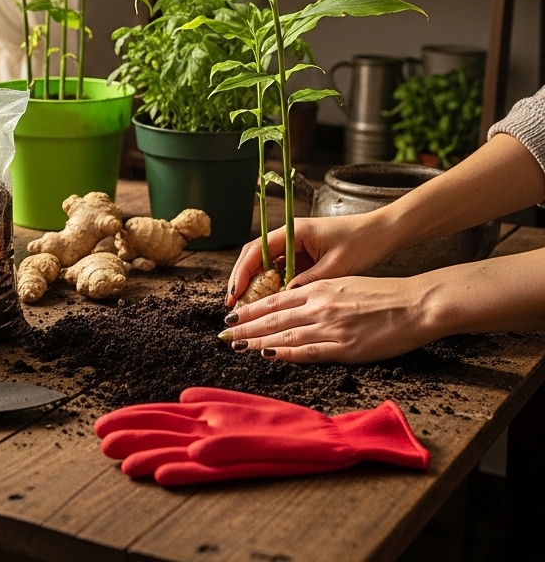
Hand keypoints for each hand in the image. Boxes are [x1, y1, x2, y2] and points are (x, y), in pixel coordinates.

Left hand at [221, 275, 434, 363]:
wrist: (415, 304)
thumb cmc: (384, 294)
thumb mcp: (345, 283)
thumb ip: (319, 293)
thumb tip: (297, 301)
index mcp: (319, 288)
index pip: (276, 299)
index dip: (252, 309)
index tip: (233, 316)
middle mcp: (319, 305)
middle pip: (273, 317)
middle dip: (245, 327)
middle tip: (223, 335)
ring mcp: (330, 326)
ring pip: (284, 333)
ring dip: (256, 341)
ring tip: (236, 346)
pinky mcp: (344, 346)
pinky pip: (307, 351)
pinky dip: (285, 353)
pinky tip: (268, 355)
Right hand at [227, 210, 399, 306]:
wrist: (383, 232)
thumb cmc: (362, 242)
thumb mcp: (335, 265)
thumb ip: (309, 281)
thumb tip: (285, 297)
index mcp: (293, 232)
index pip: (256, 251)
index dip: (242, 273)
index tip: (234, 294)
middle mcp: (289, 237)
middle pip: (255, 258)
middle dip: (242, 281)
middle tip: (233, 306)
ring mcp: (296, 246)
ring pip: (267, 266)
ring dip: (256, 286)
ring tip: (247, 309)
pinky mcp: (305, 256)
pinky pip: (282, 272)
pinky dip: (274, 287)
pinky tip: (271, 304)